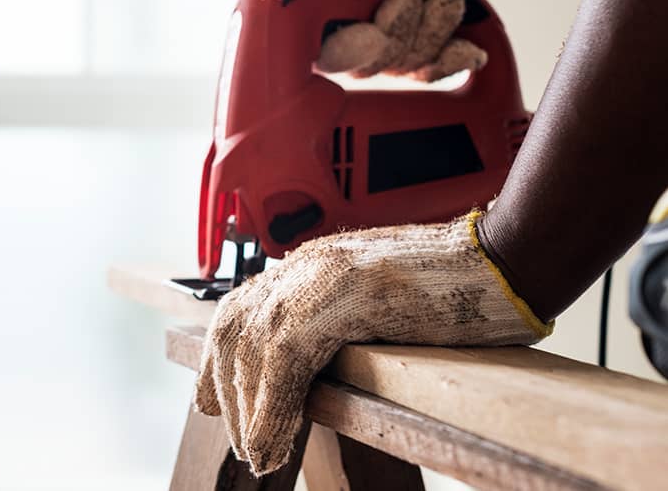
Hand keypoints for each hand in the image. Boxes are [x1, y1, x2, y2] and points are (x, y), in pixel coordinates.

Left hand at [193, 211, 551, 475]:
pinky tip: (274, 442)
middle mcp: (307, 265)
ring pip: (253, 347)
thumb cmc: (453, 285)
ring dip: (249, 410)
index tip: (213, 399)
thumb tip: (313, 363)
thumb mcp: (377, 300)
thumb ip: (338, 317)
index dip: (221, 357)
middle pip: (235, 327)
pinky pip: (286, 358)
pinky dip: (274, 408)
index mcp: (313, 264)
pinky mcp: (345, 294)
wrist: (501, 259)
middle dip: (228, 392)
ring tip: (260, 454)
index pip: (242, 307)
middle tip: (244, 442)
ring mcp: (323, 275)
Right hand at [316, 0, 487, 81]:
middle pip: (361, 67)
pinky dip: (450, 60)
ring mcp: (382, 38)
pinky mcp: (417, 43)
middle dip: (393, 33)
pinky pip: (431, 72)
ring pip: (399, 66)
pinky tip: (468, 48)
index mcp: (312, 2)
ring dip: (428, 33)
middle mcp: (342, 26)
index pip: (314, 53)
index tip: (372, 33)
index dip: (344, 53)